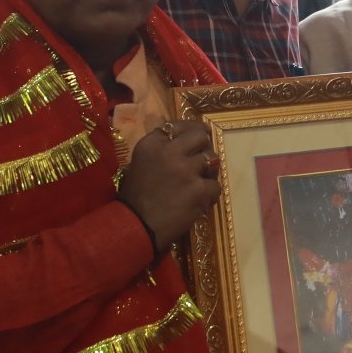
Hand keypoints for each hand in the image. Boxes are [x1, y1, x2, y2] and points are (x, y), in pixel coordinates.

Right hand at [118, 120, 221, 249]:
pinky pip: (216, 186)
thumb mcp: (141, 163)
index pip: (178, 125)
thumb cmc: (135, 197)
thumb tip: (185, 140)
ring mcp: (186, 170)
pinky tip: (199, 200)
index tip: (198, 135)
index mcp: (152, 144)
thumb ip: (161, 149)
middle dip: (204, 146)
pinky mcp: (199, 190)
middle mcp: (169, 152)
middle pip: (200, 136)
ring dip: (209, 170)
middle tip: (202, 158)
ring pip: (213, 159)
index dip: (192, 130)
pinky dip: (210, 194)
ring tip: (199, 182)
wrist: (136, 226)